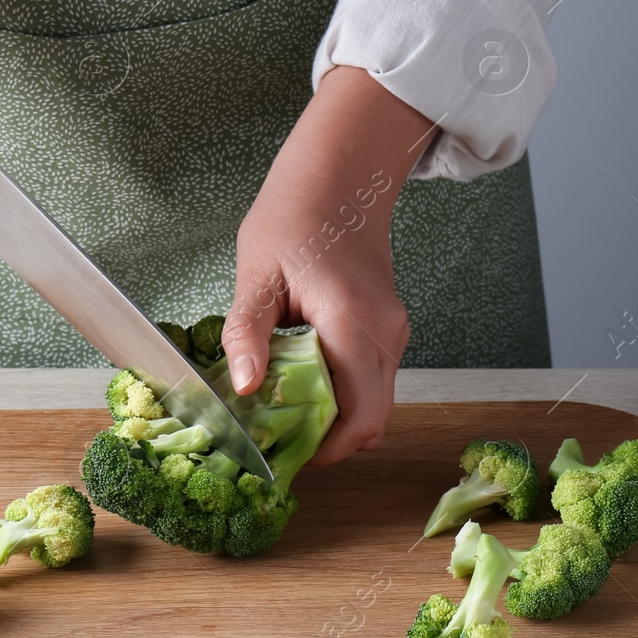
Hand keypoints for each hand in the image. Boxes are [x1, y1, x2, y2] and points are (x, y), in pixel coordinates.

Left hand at [221, 65, 436, 466]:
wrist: (339, 180)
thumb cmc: (295, 218)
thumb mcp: (256, 275)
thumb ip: (248, 334)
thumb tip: (243, 387)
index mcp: (352, 323)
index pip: (357, 416)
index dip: (325, 450)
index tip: (284, 457)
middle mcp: (385, 334)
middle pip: (372, 421)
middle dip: (328, 443)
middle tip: (279, 443)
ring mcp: (393, 333)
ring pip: (375, 404)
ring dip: (335, 420)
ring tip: (283, 412)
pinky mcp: (388, 331)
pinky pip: (373, 381)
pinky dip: (343, 396)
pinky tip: (303, 383)